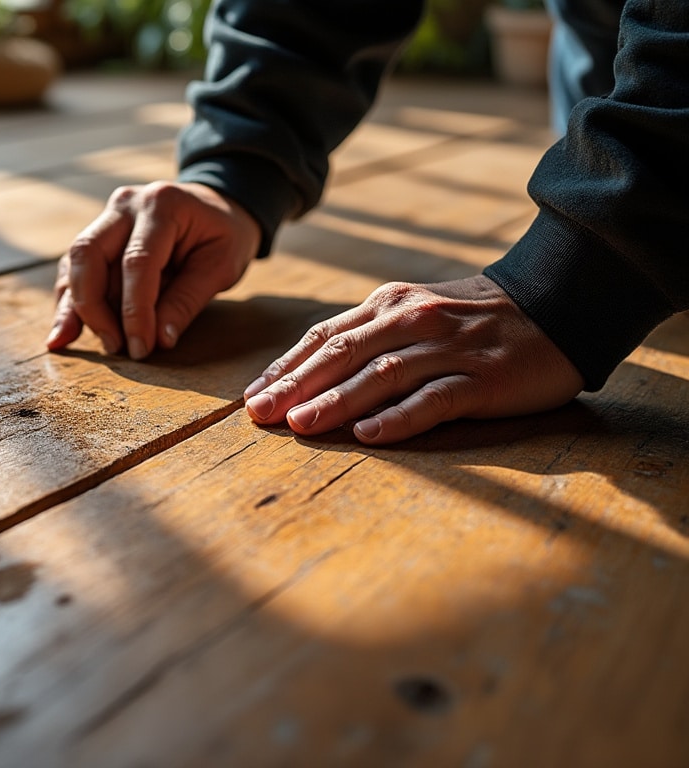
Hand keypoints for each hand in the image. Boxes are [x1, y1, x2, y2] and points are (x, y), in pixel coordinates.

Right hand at [46, 181, 261, 358]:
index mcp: (162, 205)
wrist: (217, 207)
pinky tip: (64, 334)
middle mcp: (126, 204)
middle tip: (115, 346)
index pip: (137, 262)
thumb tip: (158, 341)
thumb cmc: (224, 235)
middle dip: (94, 307)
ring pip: (74, 263)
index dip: (135, 311)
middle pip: (88, 254)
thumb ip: (187, 301)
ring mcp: (107, 217)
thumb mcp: (221, 266)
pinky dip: (70, 302)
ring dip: (78, 308)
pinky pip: (74, 269)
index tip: (140, 348)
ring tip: (88, 344)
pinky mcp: (97, 235)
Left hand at [244, 276, 583, 443]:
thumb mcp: (416, 313)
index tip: (249, 398)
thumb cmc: (475, 319)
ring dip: (337, 400)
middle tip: (258, 415)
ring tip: (300, 424)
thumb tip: (307, 373)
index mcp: (389, 304)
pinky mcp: (482, 379)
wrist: (563, 301)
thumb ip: (368, 337)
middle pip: (342, 354)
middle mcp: (412, 320)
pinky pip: (434, 399)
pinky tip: (369, 435)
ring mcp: (448, 349)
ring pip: (381, 374)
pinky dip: (399, 417)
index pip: (324, 337)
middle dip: (295, 385)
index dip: (284, 368)